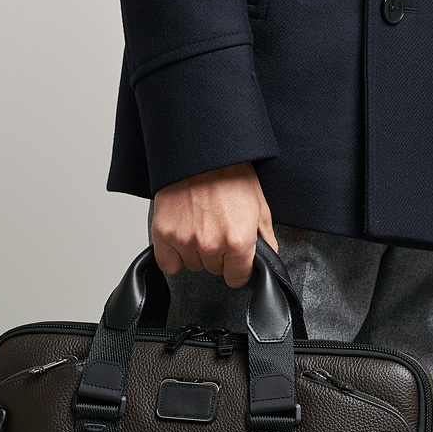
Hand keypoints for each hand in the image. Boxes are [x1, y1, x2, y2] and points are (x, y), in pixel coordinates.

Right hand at [151, 162, 277, 287]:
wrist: (202, 153)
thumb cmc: (231, 174)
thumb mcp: (259, 206)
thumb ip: (266, 239)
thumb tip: (268, 259)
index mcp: (238, 241)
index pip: (237, 278)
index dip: (238, 268)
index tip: (235, 259)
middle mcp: (212, 244)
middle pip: (214, 270)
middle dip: (219, 255)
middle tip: (217, 229)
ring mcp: (185, 240)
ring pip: (193, 265)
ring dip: (196, 252)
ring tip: (200, 224)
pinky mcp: (164, 233)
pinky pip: (168, 263)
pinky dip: (173, 255)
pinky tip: (182, 236)